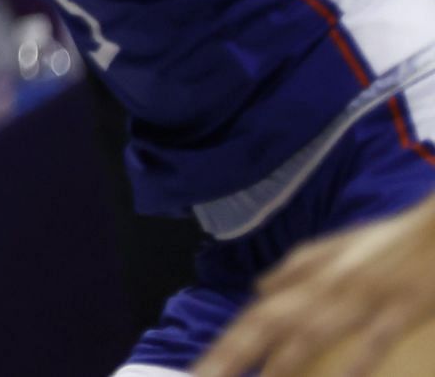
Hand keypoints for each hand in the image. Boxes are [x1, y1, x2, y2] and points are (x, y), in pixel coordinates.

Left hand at [193, 198, 434, 376]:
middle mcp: (326, 288)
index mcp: (309, 278)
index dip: (228, 342)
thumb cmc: (386, 240)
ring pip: (314, 333)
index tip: (201, 370)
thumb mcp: (333, 247)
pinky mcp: (403, 307)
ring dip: (284, 363)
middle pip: (272, 324)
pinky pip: (376, 337)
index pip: (257, 314)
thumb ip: (294, 270)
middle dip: (236, 355)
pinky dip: (358, 359)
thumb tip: (258, 290)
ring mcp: (363, 298)